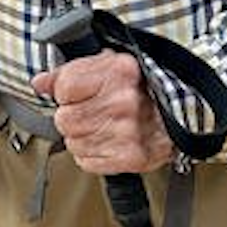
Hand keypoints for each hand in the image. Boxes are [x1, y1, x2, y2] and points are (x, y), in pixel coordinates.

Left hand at [32, 51, 173, 173]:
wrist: (186, 114)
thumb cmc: (147, 87)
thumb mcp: (112, 65)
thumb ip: (73, 71)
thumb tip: (40, 82)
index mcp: (119, 72)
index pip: (64, 87)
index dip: (66, 92)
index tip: (76, 93)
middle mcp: (122, 102)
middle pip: (64, 119)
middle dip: (73, 116)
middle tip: (92, 110)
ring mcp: (126, 132)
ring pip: (72, 142)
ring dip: (82, 136)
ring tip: (103, 125)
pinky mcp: (129, 157)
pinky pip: (86, 162)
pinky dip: (92, 154)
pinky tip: (107, 141)